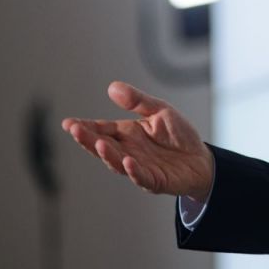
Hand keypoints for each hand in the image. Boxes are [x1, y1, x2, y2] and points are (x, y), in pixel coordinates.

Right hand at [62, 81, 213, 199]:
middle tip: (76, 130)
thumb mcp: (160, 110)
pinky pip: (142, 177)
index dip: (85, 127)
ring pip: (117, 163)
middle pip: (104, 146)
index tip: (68, 123)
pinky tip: (128, 162)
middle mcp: (128, 151)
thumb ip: (138, 101)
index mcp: (127, 133)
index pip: (102, 129)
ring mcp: (139, 167)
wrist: (200, 159)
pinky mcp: (154, 180)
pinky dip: (134, 171)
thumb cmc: (178, 135)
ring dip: (108, 155)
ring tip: (100, 144)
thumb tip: (112, 87)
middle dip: (88, 139)